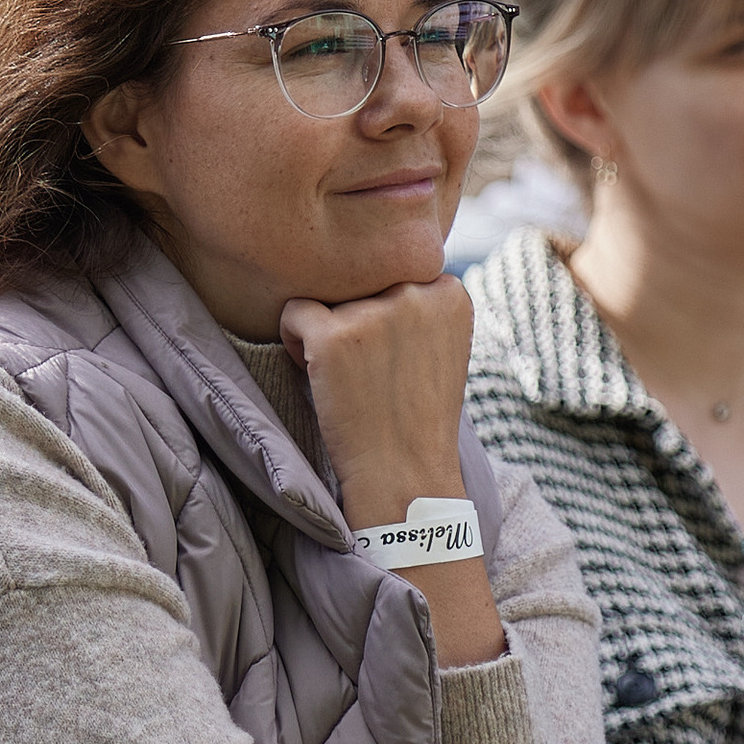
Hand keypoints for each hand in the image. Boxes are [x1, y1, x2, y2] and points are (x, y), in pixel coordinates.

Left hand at [281, 275, 475, 523]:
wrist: (404, 477)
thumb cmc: (416, 417)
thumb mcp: (439, 348)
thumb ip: (419, 304)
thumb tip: (375, 266)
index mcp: (450, 292)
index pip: (393, 273)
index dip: (384, 312)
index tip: (393, 356)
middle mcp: (416, 293)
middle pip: (359, 280)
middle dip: (355, 316)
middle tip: (368, 370)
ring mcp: (374, 313)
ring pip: (326, 295)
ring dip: (327, 329)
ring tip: (349, 377)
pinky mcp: (334, 336)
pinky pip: (293, 312)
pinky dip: (294, 340)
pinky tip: (318, 374)